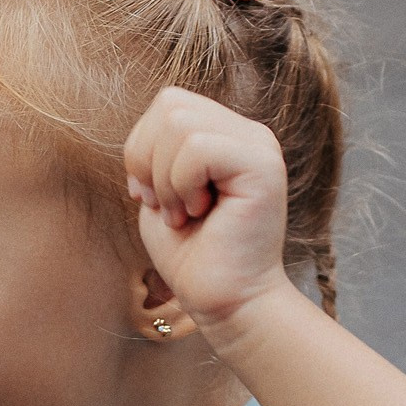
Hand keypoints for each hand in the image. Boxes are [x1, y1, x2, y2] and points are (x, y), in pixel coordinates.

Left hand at [123, 87, 290, 338]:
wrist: (223, 302)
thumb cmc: (191, 255)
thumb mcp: (160, 192)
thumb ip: (155, 151)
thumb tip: (143, 133)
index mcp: (225, 135)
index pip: (168, 103)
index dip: (142, 148)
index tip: (151, 197)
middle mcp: (247, 133)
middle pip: (170, 104)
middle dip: (148, 160)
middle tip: (166, 206)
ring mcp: (258, 146)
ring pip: (181, 123)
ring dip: (166, 178)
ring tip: (185, 214)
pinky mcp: (263, 165)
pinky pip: (198, 147)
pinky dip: (182, 185)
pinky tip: (199, 214)